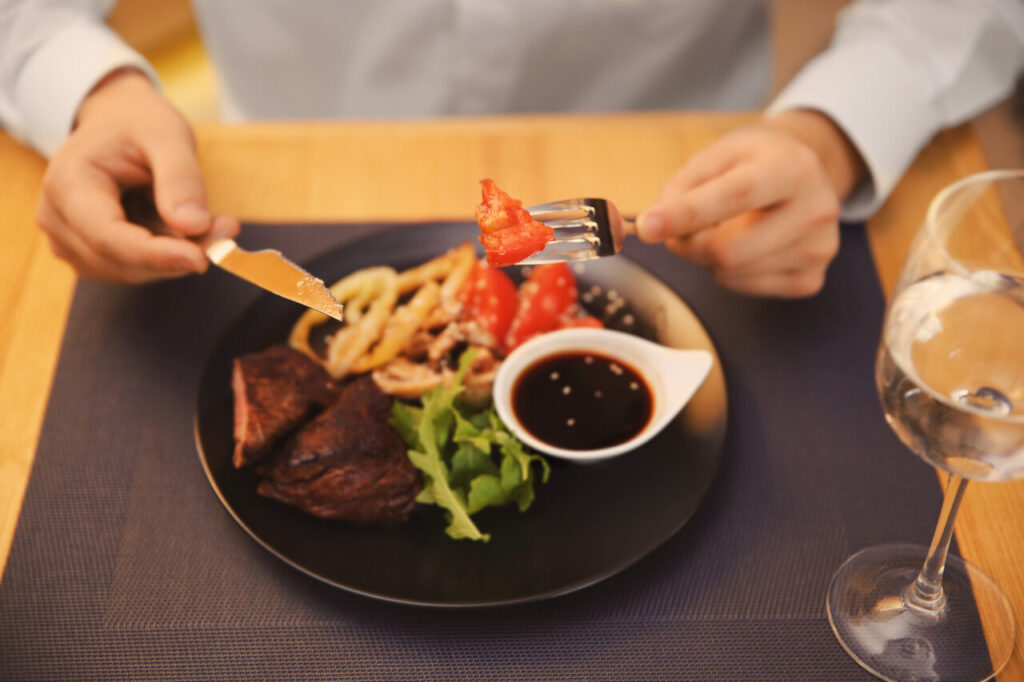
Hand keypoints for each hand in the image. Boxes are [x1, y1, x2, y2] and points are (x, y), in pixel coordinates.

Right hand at [36, 69, 238, 282]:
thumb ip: (180, 179)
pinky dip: (168, 256)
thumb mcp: (166, 135)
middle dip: (178, 253)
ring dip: (177, 256)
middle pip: (123, 260)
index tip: (201, 259)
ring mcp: (70, 241)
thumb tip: (192, 225)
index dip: (155, 255)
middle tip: (226, 228)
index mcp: (68, 185)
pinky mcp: (91, 254)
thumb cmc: (137, 124)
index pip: (108, 237)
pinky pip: (136, 269)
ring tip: (209, 221)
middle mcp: (58, 219)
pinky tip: (185, 229)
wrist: (115, 122)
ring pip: (133, 271)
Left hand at [636, 110, 865, 296]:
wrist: (804, 174)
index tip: (647, 226)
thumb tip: (653, 226)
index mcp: (792, 168)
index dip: (686, 215)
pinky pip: (743, 287)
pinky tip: (745, 246)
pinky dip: (728, 272)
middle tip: (679, 229)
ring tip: (726, 229)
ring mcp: (818, 249)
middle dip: (689, 244)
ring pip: (730, 273)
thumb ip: (681, 188)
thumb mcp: (716, 156)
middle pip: (728, 250)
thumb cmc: (754, 163)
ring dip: (707, 257)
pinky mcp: (811, 280)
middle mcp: (815, 210)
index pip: (734, 197)